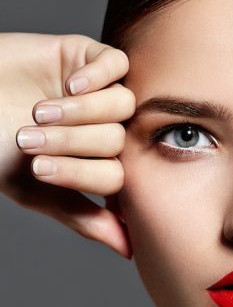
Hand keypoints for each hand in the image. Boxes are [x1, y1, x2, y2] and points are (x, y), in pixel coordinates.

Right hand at [0, 33, 134, 257]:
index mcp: (95, 162)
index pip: (116, 177)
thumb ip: (83, 217)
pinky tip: (69, 85)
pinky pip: (118, 64)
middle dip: (71, 142)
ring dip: (79, 112)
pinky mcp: (89, 57)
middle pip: (118, 141)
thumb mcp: (36, 188)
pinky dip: (97, 77)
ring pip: (122, 105)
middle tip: (29, 138)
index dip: (81, 174)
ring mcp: (100, 92)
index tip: (38, 169)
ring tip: (39, 111)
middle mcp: (104, 128)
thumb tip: (130, 249)